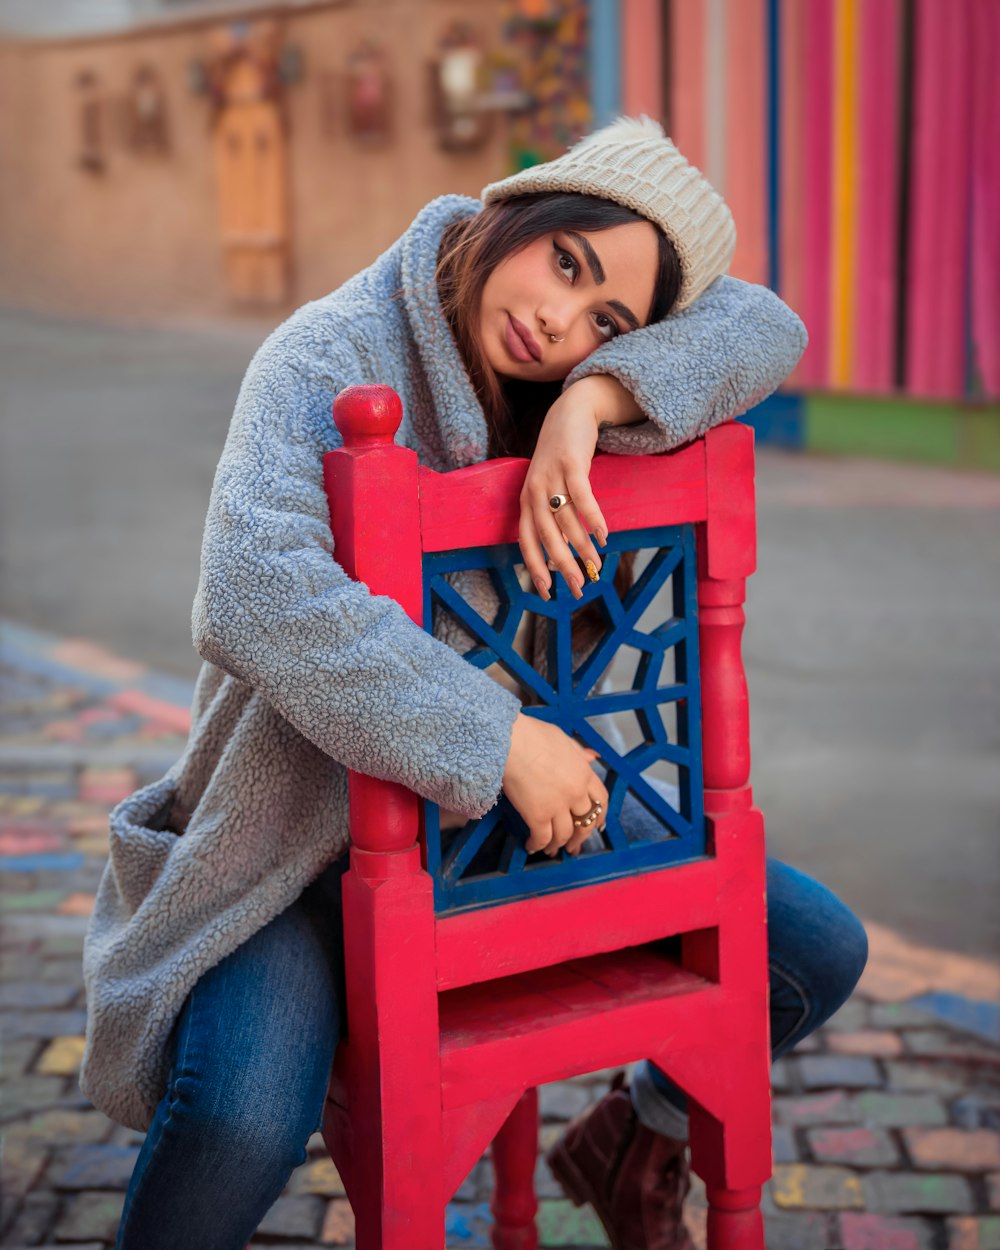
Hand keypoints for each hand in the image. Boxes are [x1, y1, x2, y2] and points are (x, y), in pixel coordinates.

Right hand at [502, 714, 608, 856]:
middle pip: (585, 822)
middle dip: (580, 837)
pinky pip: (542, 837)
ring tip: (551, 850)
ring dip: (558, 845)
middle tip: (573, 847)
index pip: (601, 800)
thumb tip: (592, 757)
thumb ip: (579, 752)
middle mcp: (575, 792)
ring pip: (564, 834)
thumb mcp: (564, 740)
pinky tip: (531, 846)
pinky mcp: (537, 815)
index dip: (599, 815)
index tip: (596, 825)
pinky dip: (537, 845)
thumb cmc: (533, 735)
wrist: (511, 740)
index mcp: (584, 773)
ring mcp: (557, 805)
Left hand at [519, 375, 639, 599]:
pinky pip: (582, 497)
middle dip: (563, 565)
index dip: (535, 567)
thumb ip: (554, 520)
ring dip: (583, 545)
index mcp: (526, 502)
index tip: (546, 594)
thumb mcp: (551, 490)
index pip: (526, 541)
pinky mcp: (570, 463)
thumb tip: (562, 558)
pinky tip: (604, 535)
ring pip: (566, 519)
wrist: (569, 414)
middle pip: (546, 536)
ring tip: (596, 564)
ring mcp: (551, 476)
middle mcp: (533, 491)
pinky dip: (593, 518)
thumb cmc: (561, 461)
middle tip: (578, 587)